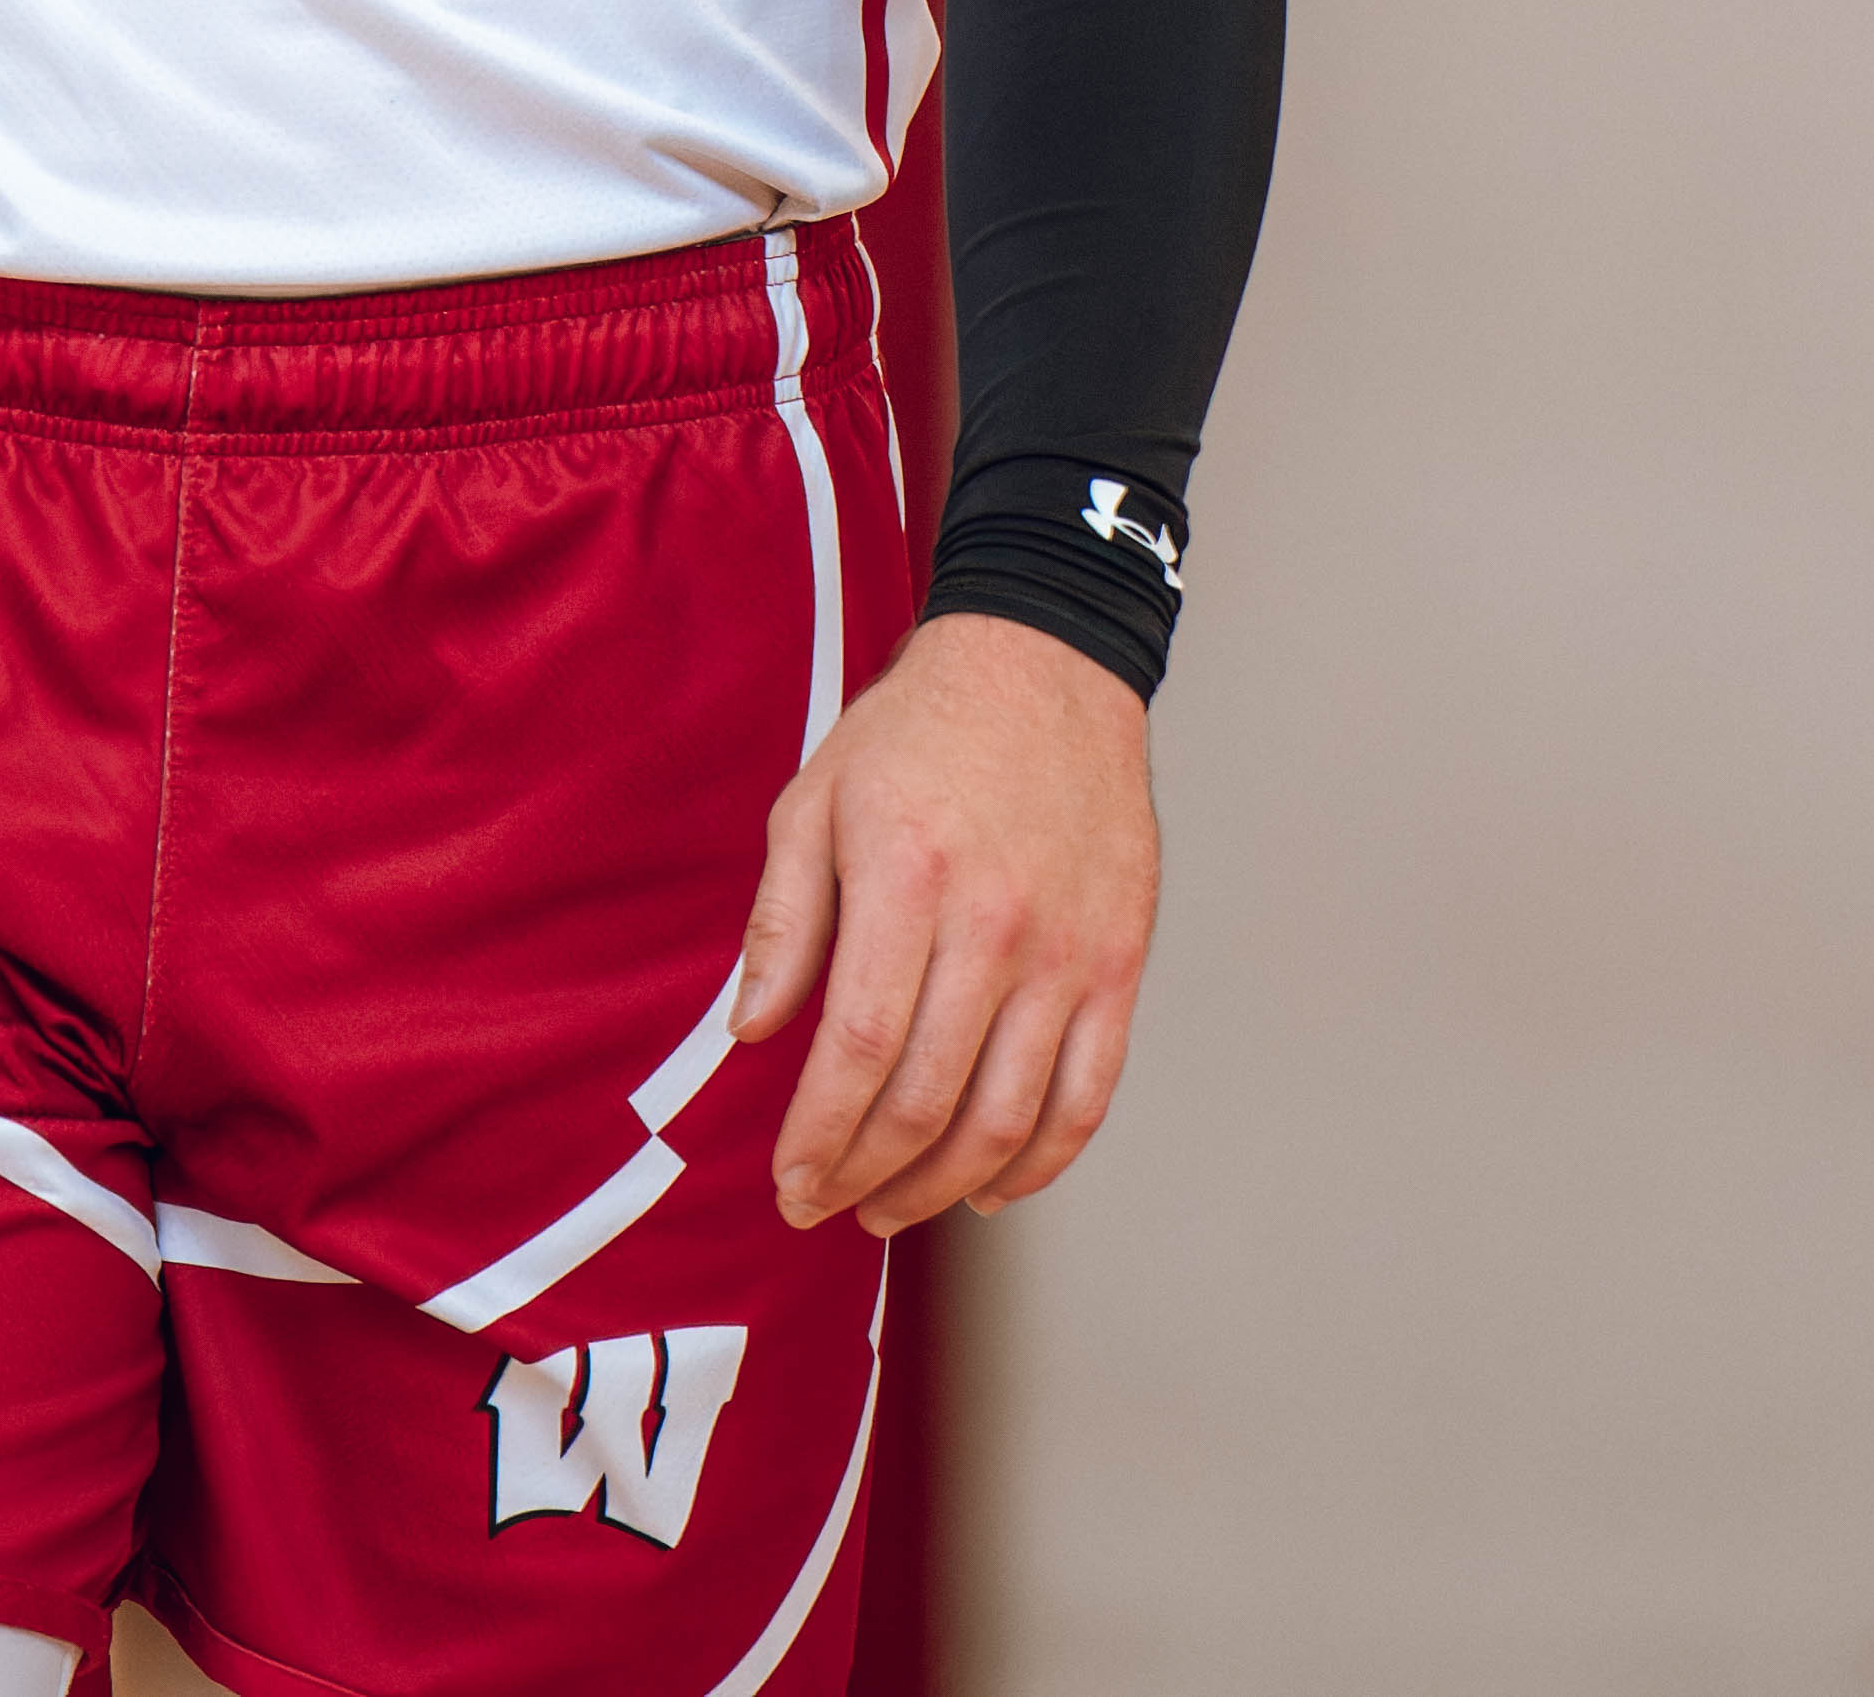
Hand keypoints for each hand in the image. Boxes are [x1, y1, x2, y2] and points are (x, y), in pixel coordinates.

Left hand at [726, 611, 1157, 1232]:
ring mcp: (1068, 951)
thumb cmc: (918, 732)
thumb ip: (783, 920)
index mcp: (907, 880)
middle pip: (926, 1098)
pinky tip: (990, 1188)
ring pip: (1007, 1117)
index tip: (788, 1179)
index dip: (818, 1135)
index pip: (856, 1050)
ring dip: (942, 1186)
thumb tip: (753, 1031)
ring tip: (890, 1207)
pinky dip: (1040, 1162)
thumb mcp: (816, 799)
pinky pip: (1087, 1095)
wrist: (1045, 667)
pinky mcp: (1120, 964)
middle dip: (863, 1175)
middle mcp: (995, 925)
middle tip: (824, 1204)